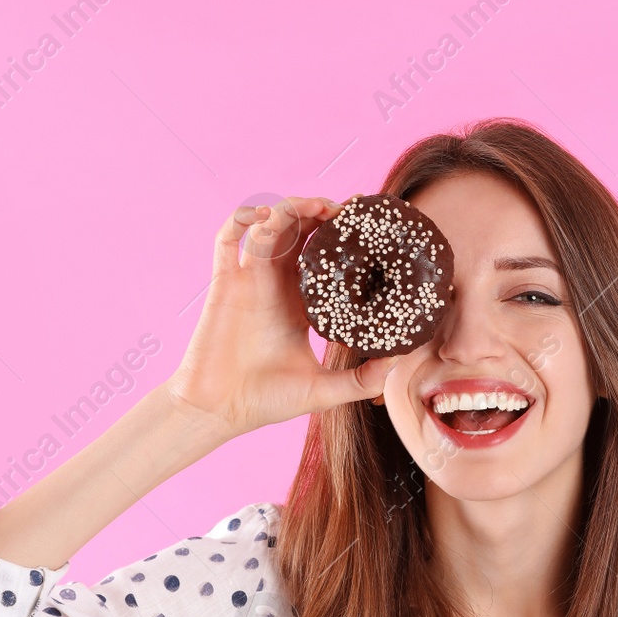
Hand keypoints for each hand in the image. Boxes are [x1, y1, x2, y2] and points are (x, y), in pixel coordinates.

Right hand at [164, 196, 400, 437]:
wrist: (219, 411)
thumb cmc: (266, 400)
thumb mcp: (325, 390)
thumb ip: (361, 379)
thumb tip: (398, 363)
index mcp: (300, 303)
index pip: (324, 258)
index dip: (342, 238)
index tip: (367, 225)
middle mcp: (275, 286)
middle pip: (299, 233)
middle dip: (321, 213)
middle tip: (348, 209)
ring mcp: (249, 280)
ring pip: (269, 226)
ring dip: (291, 208)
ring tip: (318, 205)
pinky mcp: (225, 282)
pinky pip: (228, 238)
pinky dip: (242, 218)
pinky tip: (265, 214)